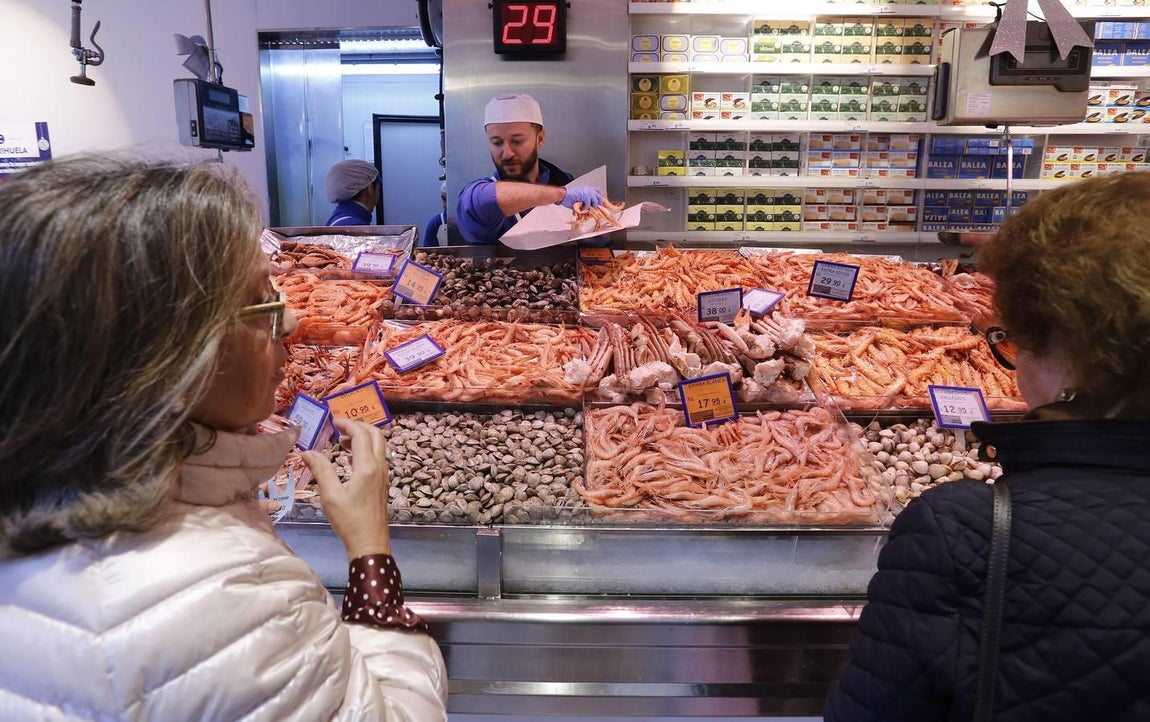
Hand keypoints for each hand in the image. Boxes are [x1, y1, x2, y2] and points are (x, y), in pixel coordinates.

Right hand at [302, 418, 391, 559]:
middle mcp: (380, 466)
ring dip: (363, 437)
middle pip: (376, 434)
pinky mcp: (383, 483)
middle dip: (358, 426)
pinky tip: (350, 459)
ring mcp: (384, 474)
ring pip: (378, 445)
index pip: (361, 434)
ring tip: (342, 441)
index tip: (333, 421)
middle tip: (339, 427)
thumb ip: (320, 470)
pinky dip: (365, 450)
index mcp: (367, 466)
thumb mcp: (330, 495)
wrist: (370, 543)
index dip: (347, 424)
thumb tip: (307, 452)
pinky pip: (377, 457)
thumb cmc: (349, 520)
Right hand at [559, 185, 603, 209]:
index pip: (597, 191)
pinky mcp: (585, 196)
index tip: (600, 202)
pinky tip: (583, 209)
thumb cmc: (568, 197)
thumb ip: (585, 202)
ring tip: (590, 210)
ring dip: (593, 206)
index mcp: (587, 189)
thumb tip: (589, 209)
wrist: (563, 195)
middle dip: (599, 203)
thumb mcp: (579, 200)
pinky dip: (586, 208)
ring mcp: (587, 192)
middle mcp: (588, 189)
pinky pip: (589, 203)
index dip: (599, 197)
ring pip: (596, 200)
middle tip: (597, 208)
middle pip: (599, 196)